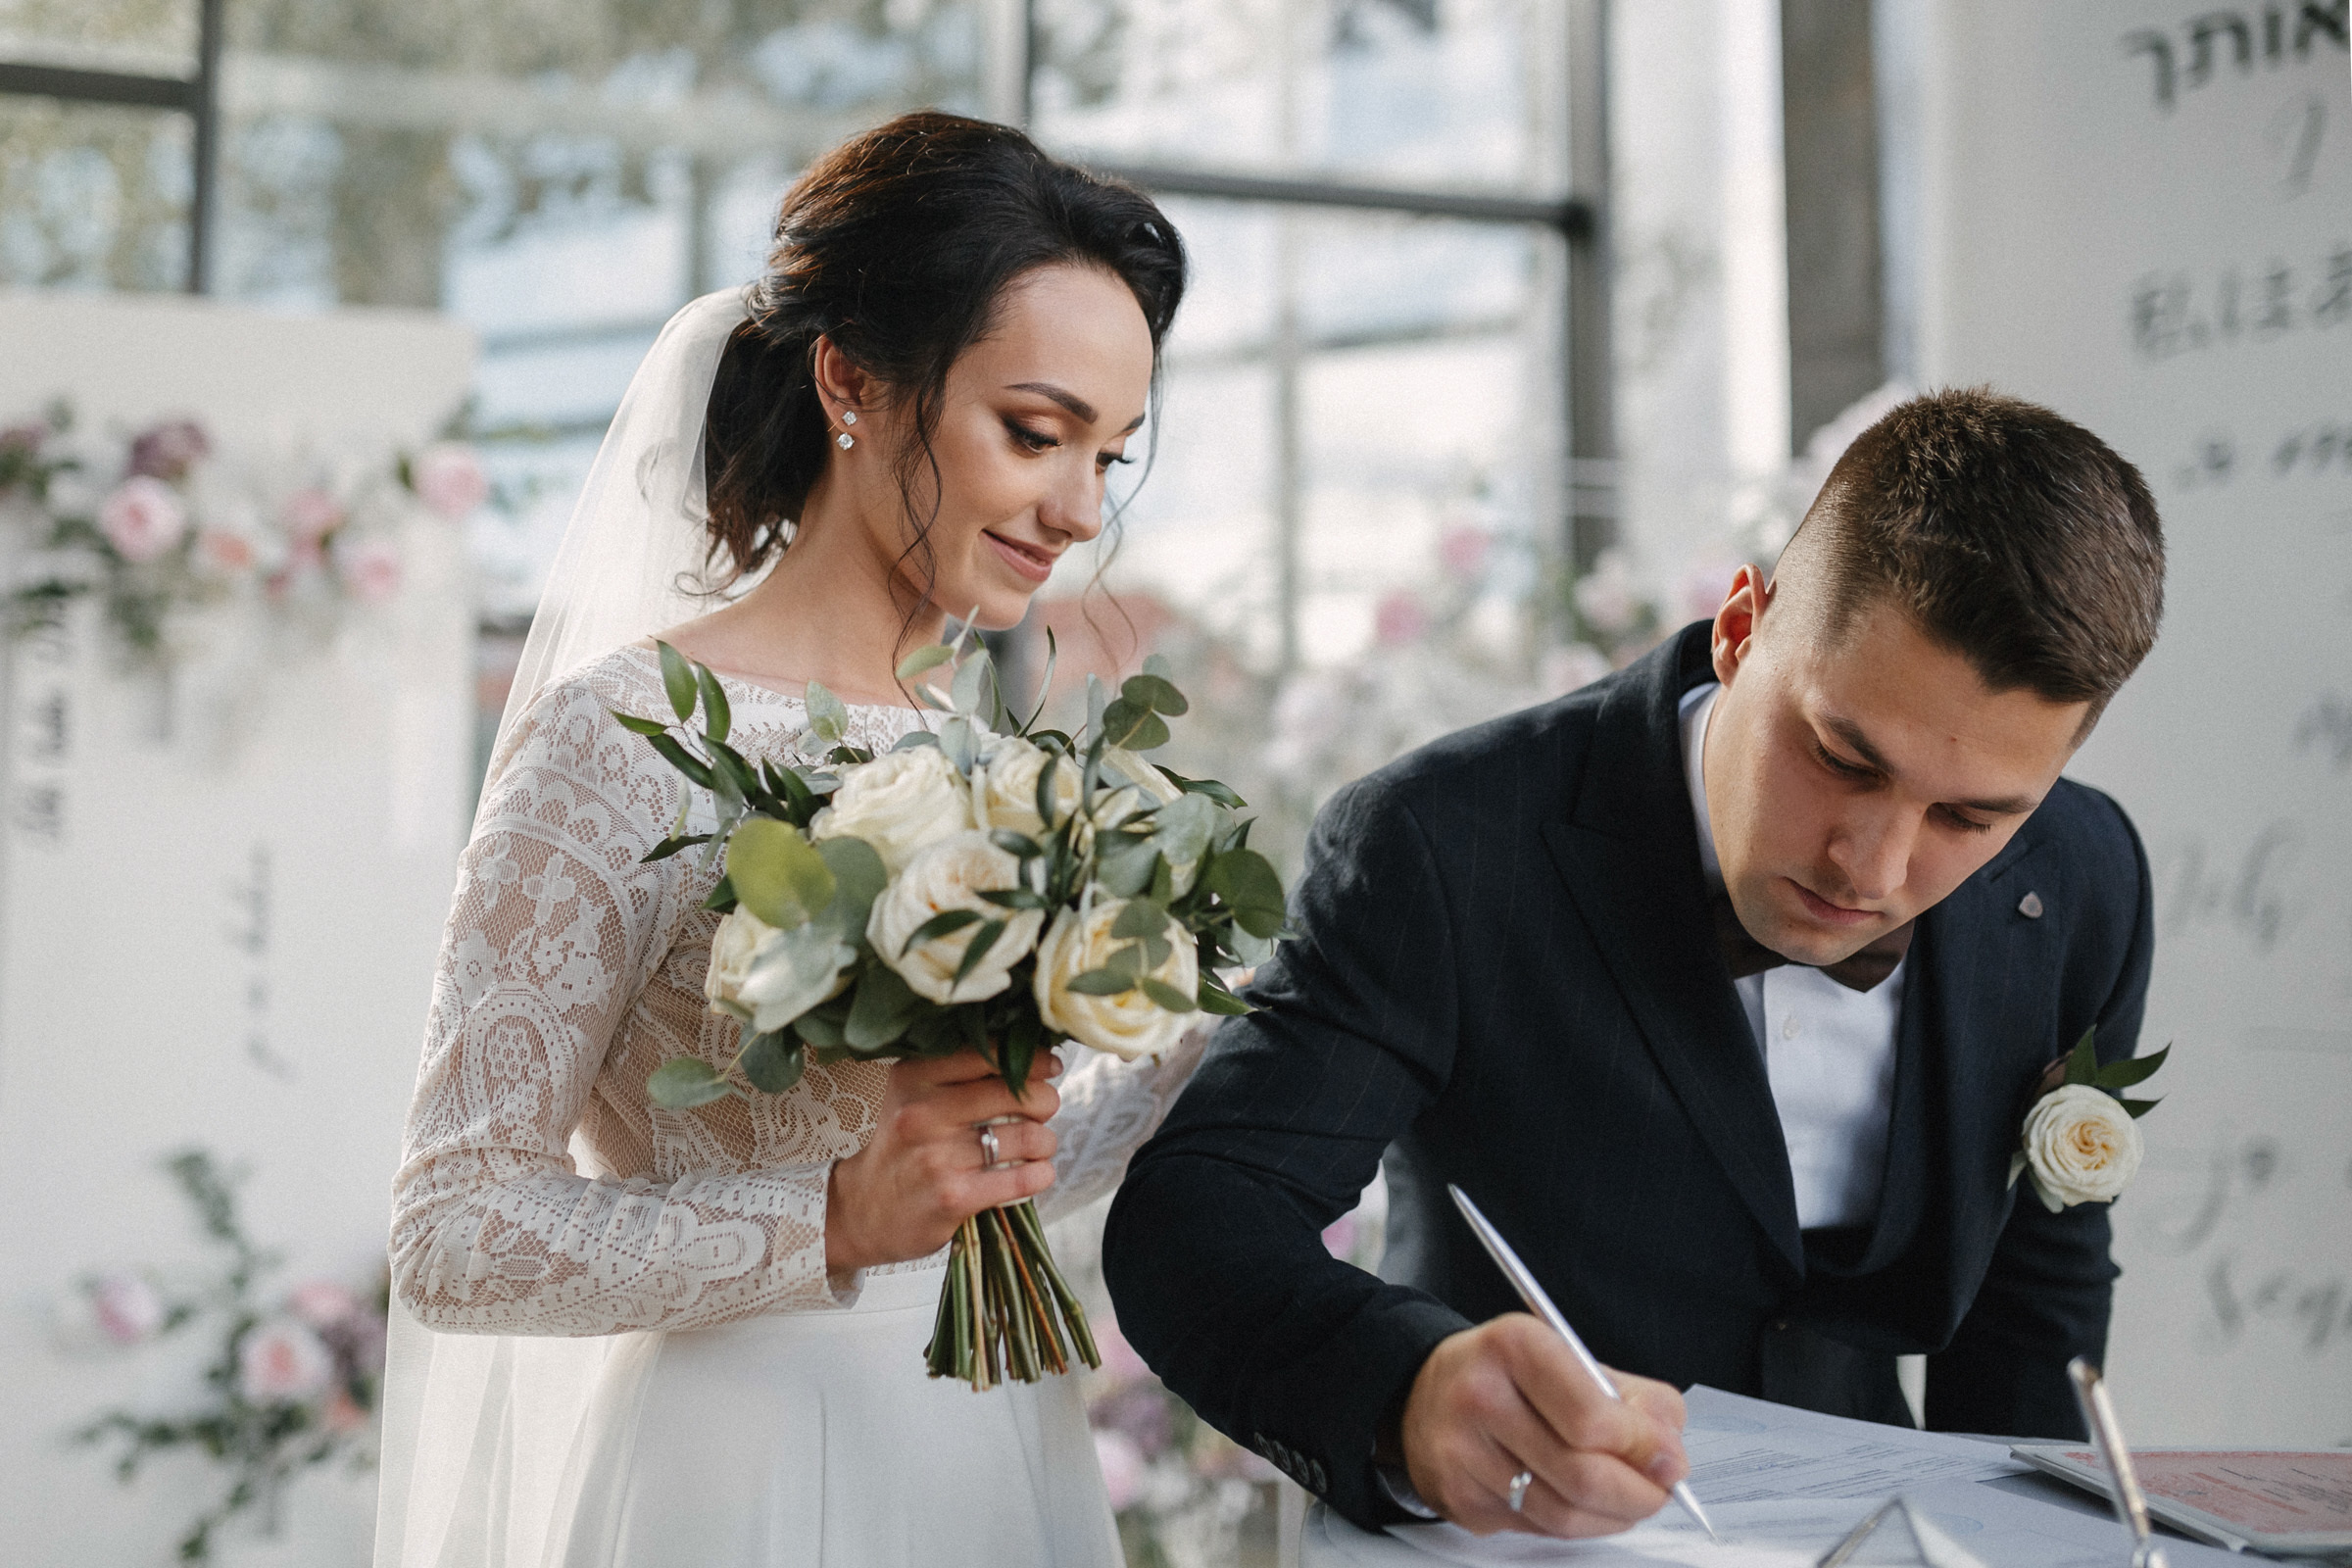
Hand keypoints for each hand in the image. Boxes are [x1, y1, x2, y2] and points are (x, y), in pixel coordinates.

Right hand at [824, 1048, 1061, 1274]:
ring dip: (1045, 1142)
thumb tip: (1034, 1055)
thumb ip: (961, 1071)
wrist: (865, 1209)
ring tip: (1038, 1146)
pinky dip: (1040, 1174)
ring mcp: (937, 1157)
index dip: (1031, 1059)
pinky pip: (1021, 1179)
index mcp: (914, 1077)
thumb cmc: (904, 1145)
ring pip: (1027, 1137)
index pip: (989, 1053)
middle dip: (1045, 1100)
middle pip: (1016, 1093)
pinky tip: (1035, 1172)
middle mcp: (922, 1113)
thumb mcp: (914, 1094)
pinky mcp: (953, 1197)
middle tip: (1045, 1109)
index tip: (1049, 1066)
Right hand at [1398, 1315, 1688, 1537]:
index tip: (1668, 1459)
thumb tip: (1669, 1454)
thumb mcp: (1570, 1357)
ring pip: (1563, 1514)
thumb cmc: (1508, 1373)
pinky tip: (1580, 1501)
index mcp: (1514, 1347)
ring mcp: (1464, 1454)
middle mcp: (1480, 1398)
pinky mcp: (1459, 1499)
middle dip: (1639, 1493)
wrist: (1422, 1392)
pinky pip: (1537, 1529)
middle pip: (1581, 1475)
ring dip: (1613, 1516)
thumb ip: (1633, 1399)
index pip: (1591, 1417)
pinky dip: (1575, 1524)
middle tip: (1660, 1490)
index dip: (1642, 1448)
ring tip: (1628, 1499)